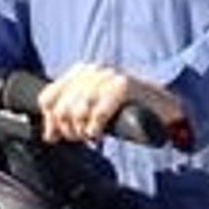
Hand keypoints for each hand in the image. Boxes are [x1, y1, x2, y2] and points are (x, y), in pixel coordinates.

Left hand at [35, 64, 187, 145]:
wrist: (161, 105)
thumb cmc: (125, 108)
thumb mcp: (92, 108)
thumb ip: (69, 115)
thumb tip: (49, 135)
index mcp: (80, 72)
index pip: (47, 97)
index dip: (49, 121)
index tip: (57, 136)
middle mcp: (91, 70)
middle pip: (61, 107)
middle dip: (68, 129)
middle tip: (80, 138)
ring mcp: (108, 76)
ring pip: (77, 110)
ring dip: (81, 131)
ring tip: (91, 136)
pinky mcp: (123, 86)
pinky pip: (99, 112)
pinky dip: (96, 127)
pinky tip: (99, 133)